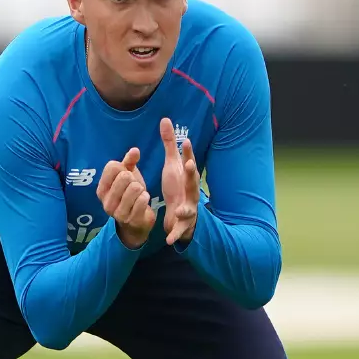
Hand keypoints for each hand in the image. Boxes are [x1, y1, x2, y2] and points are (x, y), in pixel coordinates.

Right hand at [96, 146, 154, 248]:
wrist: (136, 223)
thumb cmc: (130, 196)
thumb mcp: (128, 177)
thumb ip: (129, 162)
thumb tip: (135, 150)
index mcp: (102, 189)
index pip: (112, 166)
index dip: (123, 167)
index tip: (125, 175)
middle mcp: (106, 202)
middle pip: (124, 176)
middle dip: (134, 179)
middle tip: (134, 187)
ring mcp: (117, 213)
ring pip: (134, 188)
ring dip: (141, 190)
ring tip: (139, 195)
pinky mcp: (130, 220)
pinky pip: (142, 200)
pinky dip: (146, 198)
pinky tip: (143, 202)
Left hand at [160, 117, 198, 244]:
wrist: (182, 215)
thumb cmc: (178, 186)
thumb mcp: (172, 165)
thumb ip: (170, 144)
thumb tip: (165, 119)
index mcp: (187, 178)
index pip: (188, 163)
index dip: (188, 153)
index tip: (186, 141)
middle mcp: (191, 192)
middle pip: (193, 182)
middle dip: (192, 174)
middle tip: (189, 165)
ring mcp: (189, 208)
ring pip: (189, 208)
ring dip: (186, 209)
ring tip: (181, 210)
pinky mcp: (183, 224)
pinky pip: (179, 230)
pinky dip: (175, 235)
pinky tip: (169, 240)